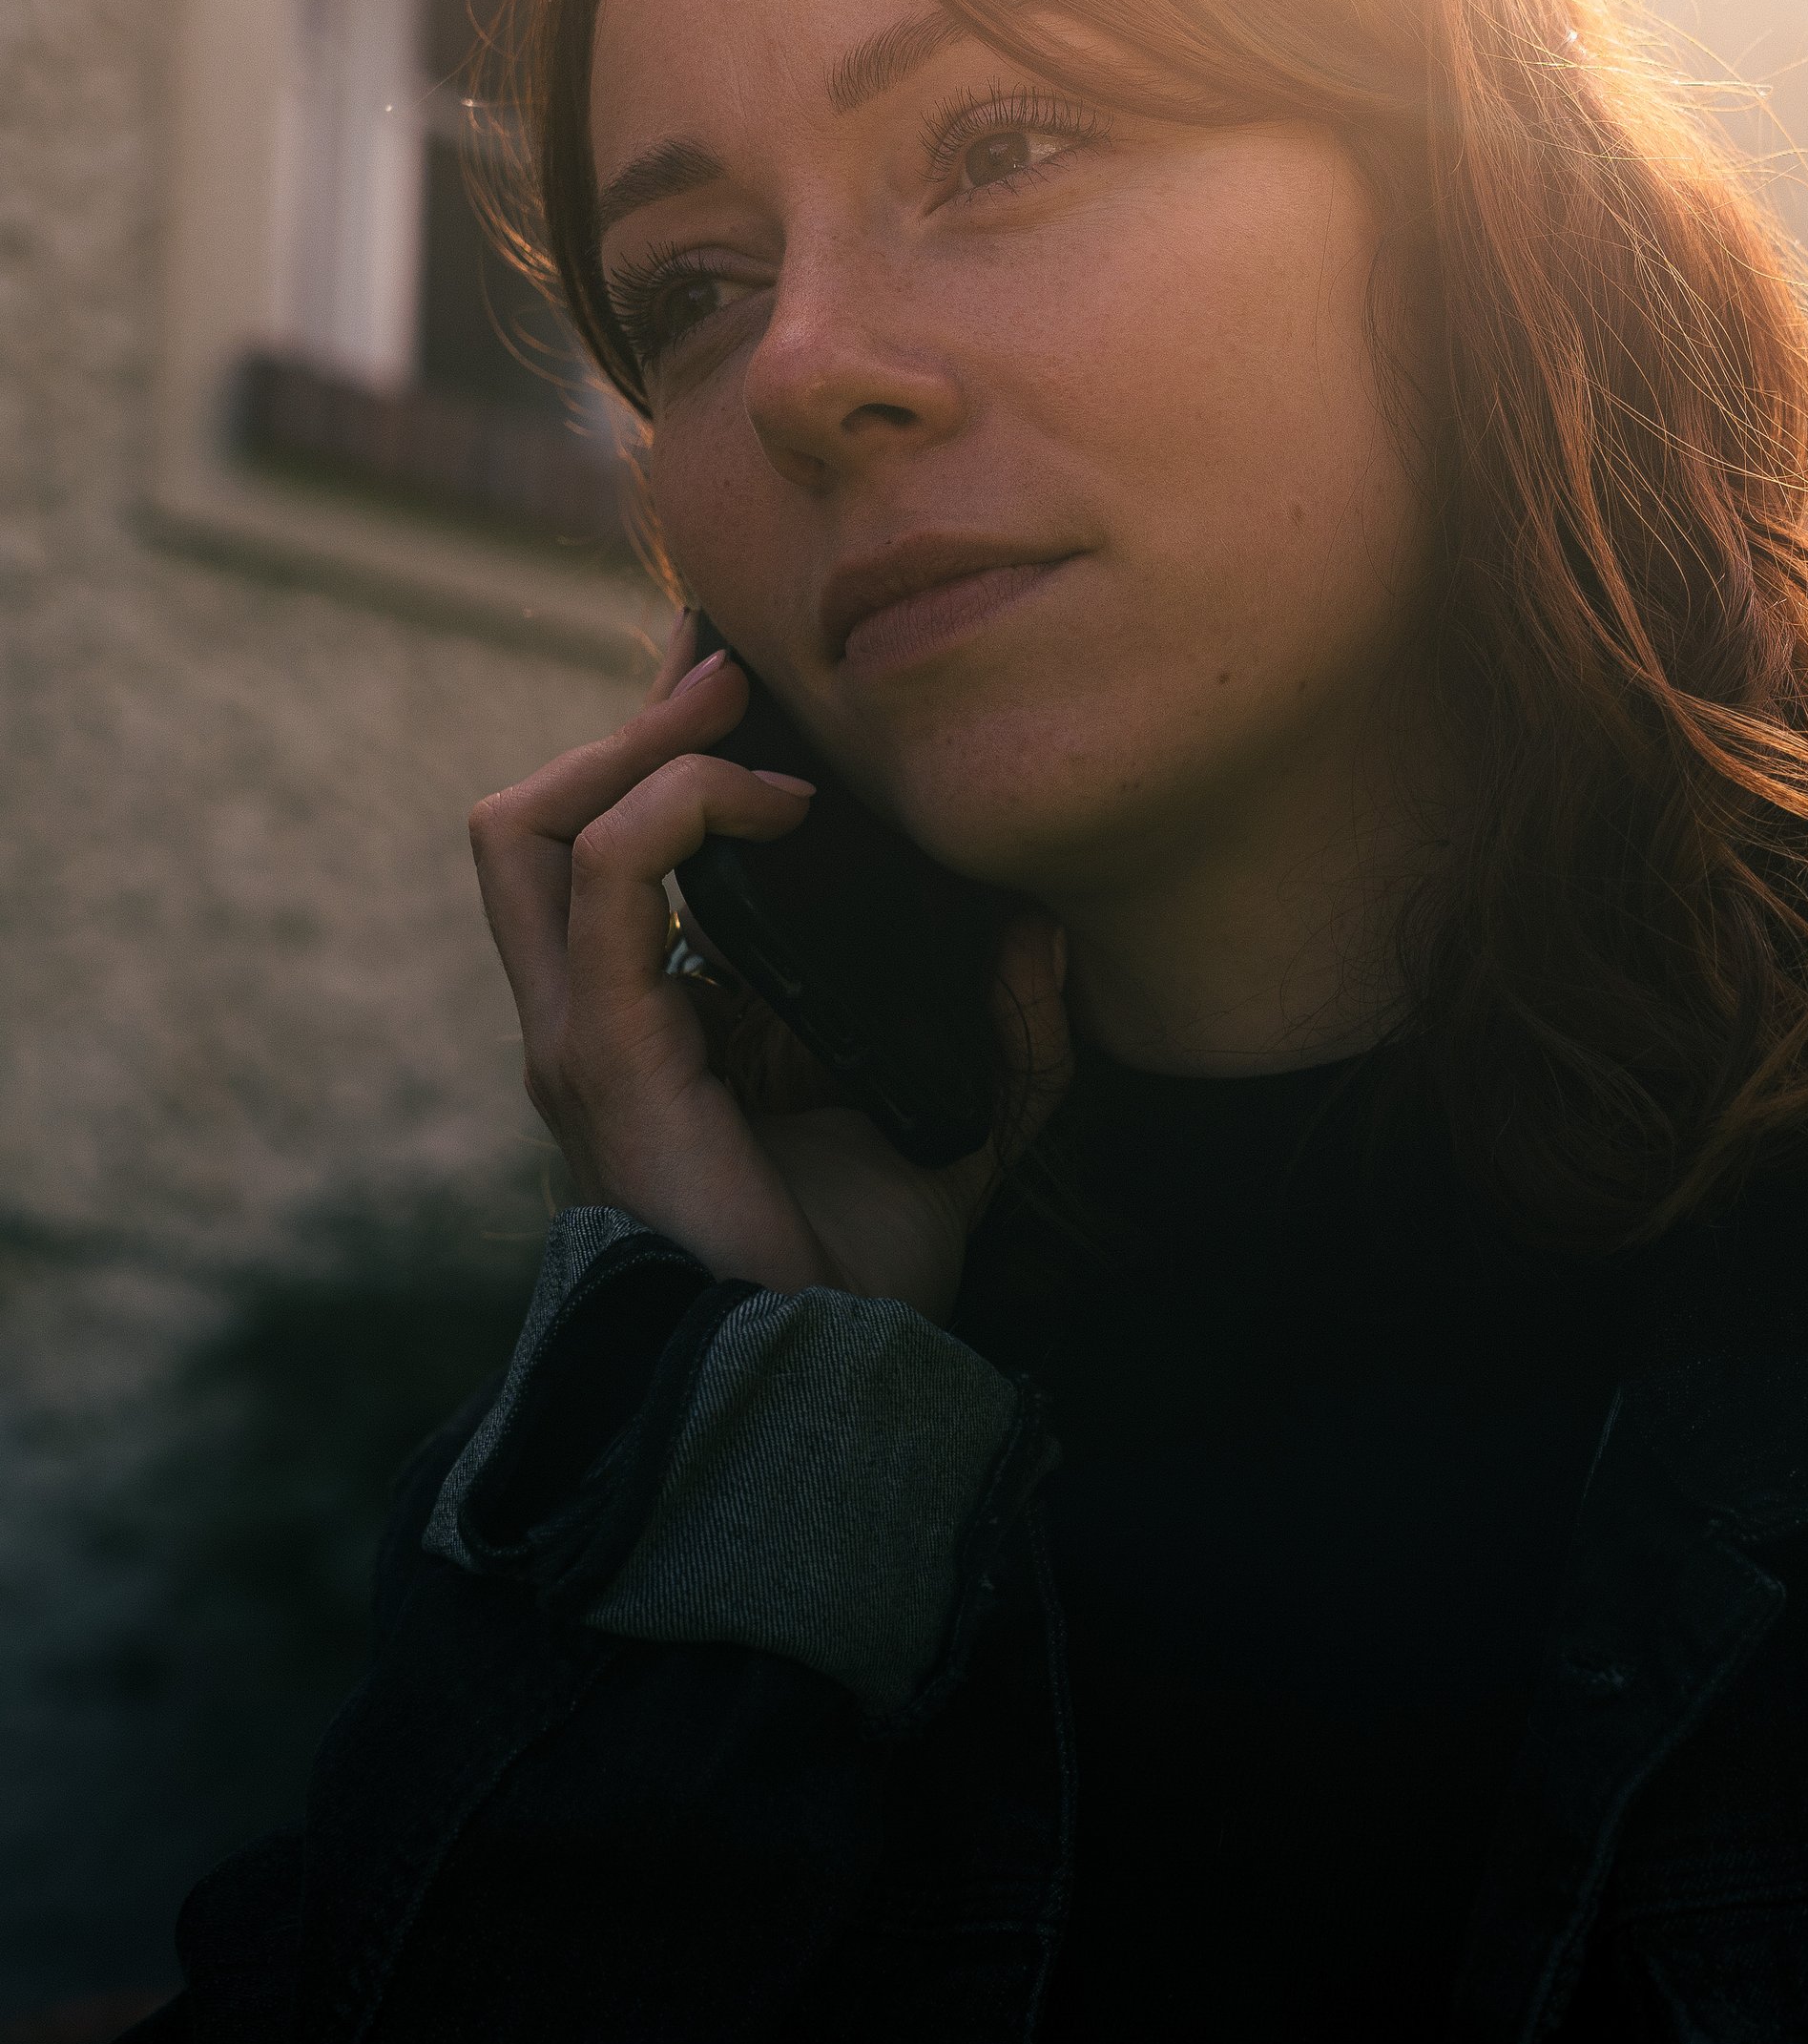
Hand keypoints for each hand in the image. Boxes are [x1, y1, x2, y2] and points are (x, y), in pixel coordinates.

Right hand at [469, 617, 1069, 1316]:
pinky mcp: (602, 1051)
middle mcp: (596, 1016)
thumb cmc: (866, 1275)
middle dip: (627, 723)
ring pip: (526, 827)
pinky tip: (778, 804)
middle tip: (729, 667)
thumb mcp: (962, 1127)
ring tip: (731, 708)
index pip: (611, 849)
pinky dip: (681, 805)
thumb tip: (1045, 933)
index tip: (762, 686)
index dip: (668, 752)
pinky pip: (607, 876)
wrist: (827, 1376)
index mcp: (657, 1022)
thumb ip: (1007, 1034)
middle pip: (536, 818)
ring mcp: (581, 1033)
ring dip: (630, 743)